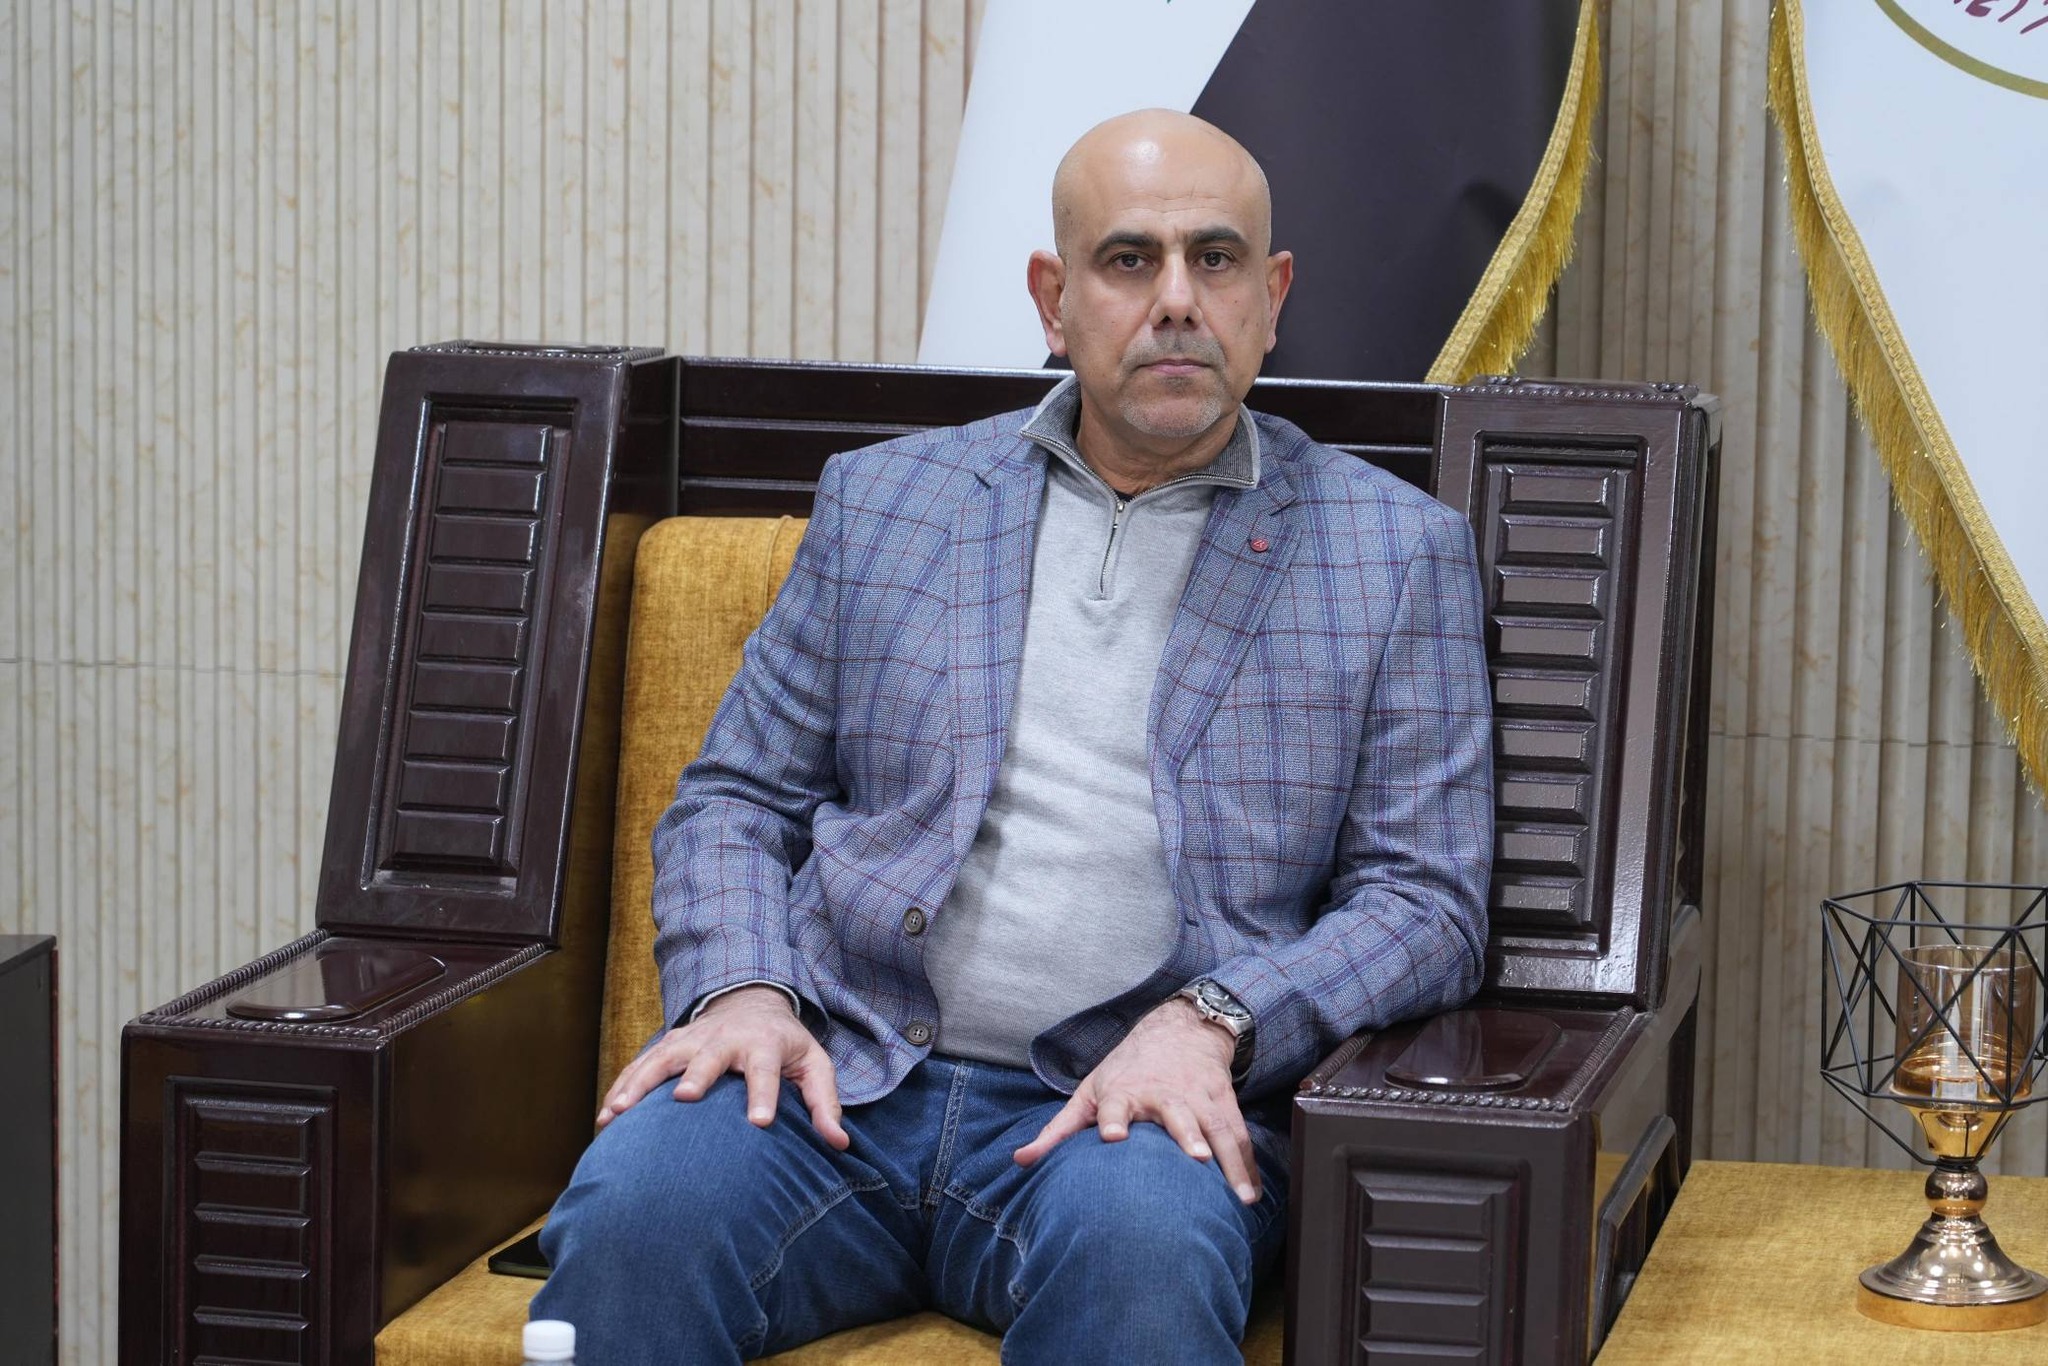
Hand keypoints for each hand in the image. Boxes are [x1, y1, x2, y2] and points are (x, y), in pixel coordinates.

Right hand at [594, 984, 848, 1148]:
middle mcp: (725, 1038)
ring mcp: (692, 1038)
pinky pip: (640, 1065)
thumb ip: (825, 1102)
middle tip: (684, 1099)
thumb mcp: (815, 1064)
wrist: (753, 1001)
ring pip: (662, 1058)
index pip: (766, 1069)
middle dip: (697, 1075)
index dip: (764, 1094)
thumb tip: (838, 1142)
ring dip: (641, 1084)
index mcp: (764, 1044)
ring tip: (619, 1115)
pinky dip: (621, 1088)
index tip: (759, 1122)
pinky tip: (605, 1119)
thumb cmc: (786, 1044)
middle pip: (709, 1056)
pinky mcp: (670, 1044)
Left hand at [1013, 997, 1259, 1203]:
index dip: (1113, 1119)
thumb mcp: (1089, 1092)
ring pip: (1215, 1129)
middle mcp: (1163, 1095)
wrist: (1180, 1030)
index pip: (1115, 1105)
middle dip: (1186, 1135)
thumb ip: (1059, 1131)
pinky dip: (1248, 1167)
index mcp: (1124, 1092)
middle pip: (1176, 1115)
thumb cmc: (1126, 1070)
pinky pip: (1238, 1137)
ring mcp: (1198, 1099)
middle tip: (1197, 1158)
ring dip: (1228, 1160)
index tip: (1113, 1137)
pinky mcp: (1223, 1104)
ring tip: (1241, 1195)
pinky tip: (1252, 1195)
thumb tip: (1021, 1161)